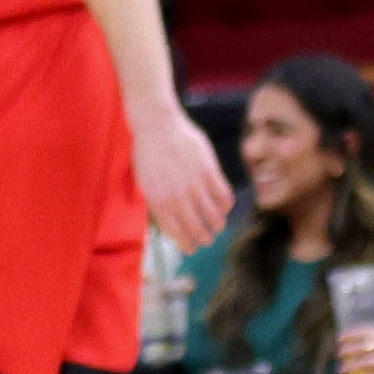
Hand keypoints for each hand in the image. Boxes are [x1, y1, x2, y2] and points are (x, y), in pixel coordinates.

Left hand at [135, 86, 231, 251]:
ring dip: (218, 225)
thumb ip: (159, 205)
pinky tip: (224, 205)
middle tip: (207, 239)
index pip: (177, 233)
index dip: (187, 244)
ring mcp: (194, 184)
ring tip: (217, 224)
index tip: (192, 248)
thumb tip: (171, 227)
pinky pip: (224, 196)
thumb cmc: (149, 154)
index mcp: (159, 201)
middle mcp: (177, 197)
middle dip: (205, 239)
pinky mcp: (209, 170)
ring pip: (215, 217)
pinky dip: (226, 205)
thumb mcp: (146, 183)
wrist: (157, 124)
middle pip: (198, 230)